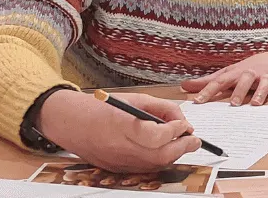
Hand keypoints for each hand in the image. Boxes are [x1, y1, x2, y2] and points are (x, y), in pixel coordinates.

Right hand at [37, 90, 200, 172]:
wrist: (73, 123)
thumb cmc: (103, 107)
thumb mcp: (136, 98)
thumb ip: (162, 108)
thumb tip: (183, 122)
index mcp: (123, 124)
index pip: (157, 136)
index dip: (175, 131)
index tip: (184, 125)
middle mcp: (121, 146)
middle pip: (161, 155)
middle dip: (183, 147)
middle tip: (194, 140)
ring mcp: (119, 161)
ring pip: (156, 165)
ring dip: (174, 155)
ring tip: (181, 143)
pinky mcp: (118, 169)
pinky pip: (146, 169)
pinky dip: (160, 161)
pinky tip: (164, 150)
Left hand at [180, 53, 267, 105]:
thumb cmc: (245, 70)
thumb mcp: (226, 74)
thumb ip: (207, 82)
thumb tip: (184, 86)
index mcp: (234, 74)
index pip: (219, 81)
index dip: (208, 90)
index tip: (199, 102)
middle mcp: (249, 74)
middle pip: (243, 81)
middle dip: (238, 92)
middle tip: (233, 103)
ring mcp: (264, 77)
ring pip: (262, 84)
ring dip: (260, 93)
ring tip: (256, 104)